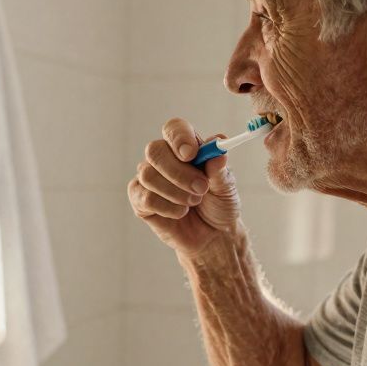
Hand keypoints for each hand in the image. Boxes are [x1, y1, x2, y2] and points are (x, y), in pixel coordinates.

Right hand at [127, 117, 241, 256]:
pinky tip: (179, 213)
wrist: (212, 236)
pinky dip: (167, 207)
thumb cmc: (219, 205)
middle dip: (178, 172)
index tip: (191, 154)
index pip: (174, 129)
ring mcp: (149, 179)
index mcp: (185, 147)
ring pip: (148, 175)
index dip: (179, 138)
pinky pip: (145, 197)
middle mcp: (164, 159)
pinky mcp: (140, 200)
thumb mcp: (227, 188)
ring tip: (193, 202)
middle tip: (200, 188)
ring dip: (176, 192)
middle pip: (155, 150)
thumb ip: (220, 169)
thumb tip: (218, 150)